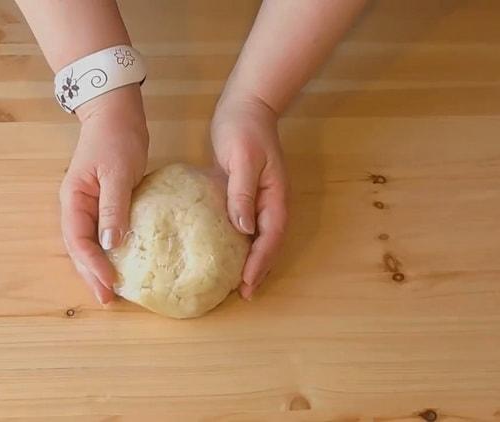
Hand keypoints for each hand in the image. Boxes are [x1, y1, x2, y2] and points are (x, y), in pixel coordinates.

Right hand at [59, 86, 147, 303]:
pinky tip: (121, 262)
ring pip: (89, 243)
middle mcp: (76, 206)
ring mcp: (88, 205)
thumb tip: (112, 244)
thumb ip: (113, 207)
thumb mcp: (117, 173)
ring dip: (98, 266)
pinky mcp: (104, 202)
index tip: (110, 283)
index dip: (92, 265)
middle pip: (79, 248)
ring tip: (112, 289)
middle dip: (92, 274)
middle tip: (108, 299)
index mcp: (74, 199)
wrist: (116, 113)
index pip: (78, 240)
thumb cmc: (116, 138)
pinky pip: (102, 232)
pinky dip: (109, 250)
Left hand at [211, 95, 288, 299]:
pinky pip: (246, 226)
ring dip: (251, 260)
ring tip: (237, 282)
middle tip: (243, 293)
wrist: (246, 105)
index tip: (247, 285)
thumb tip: (243, 228)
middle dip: (259, 269)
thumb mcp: (243, 158)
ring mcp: (260, 199)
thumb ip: (242, 192)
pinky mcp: (245, 195)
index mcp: (275, 196)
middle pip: (269, 243)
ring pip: (259, 237)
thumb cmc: (244, 129)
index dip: (260, 263)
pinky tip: (225, 252)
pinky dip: (240, 243)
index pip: (270, 237)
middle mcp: (271, 202)